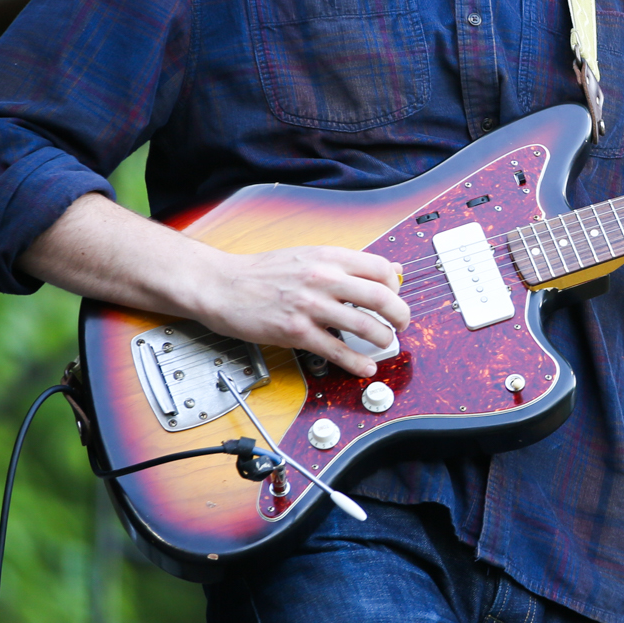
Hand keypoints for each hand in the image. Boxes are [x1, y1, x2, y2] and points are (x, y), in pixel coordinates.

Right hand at [182, 244, 409, 378]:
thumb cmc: (261, 272)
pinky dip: (357, 362)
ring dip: (383, 338)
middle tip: (402, 324)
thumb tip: (384, 272)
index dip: (396, 286)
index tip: (395, 297)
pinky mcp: (296, 332)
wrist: (222, 285)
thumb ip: (343, 264)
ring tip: (385, 343)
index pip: (381, 268)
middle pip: (381, 297)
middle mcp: (323, 279)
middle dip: (400, 315)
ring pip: (364, 325)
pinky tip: (366, 367)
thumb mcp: (307, 255)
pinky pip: (336, 350)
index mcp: (328, 258)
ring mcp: (310, 307)